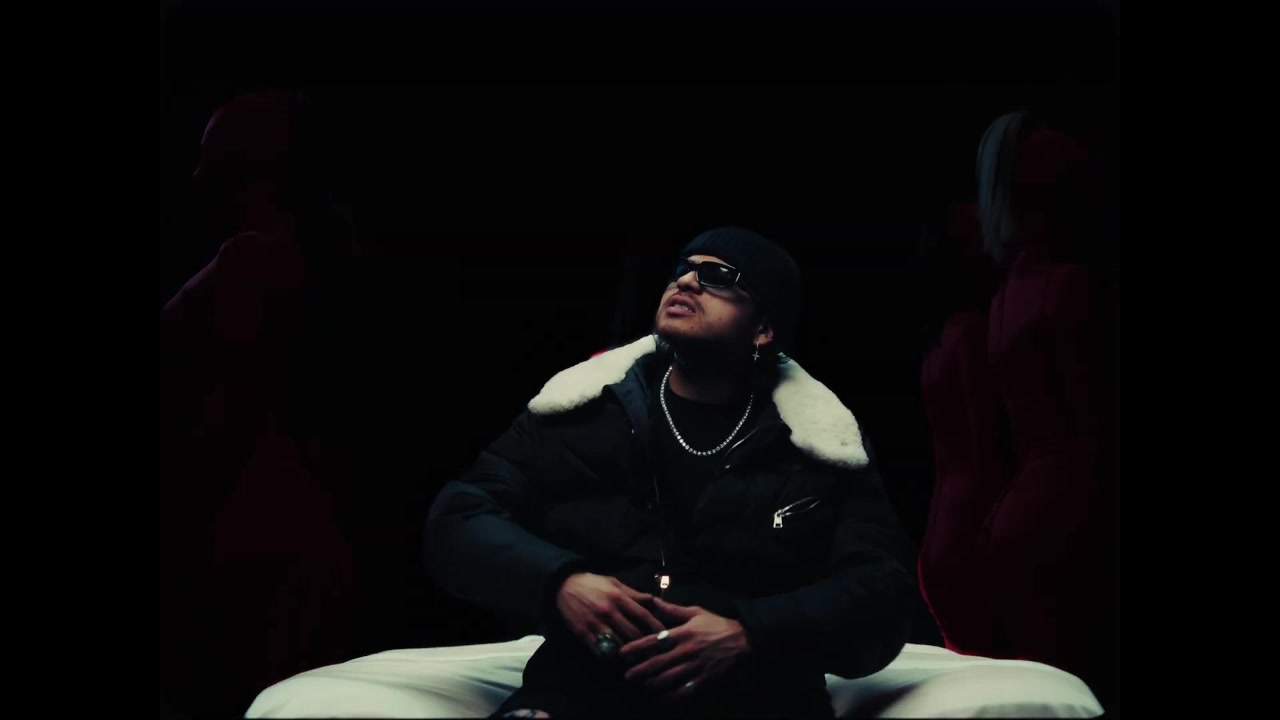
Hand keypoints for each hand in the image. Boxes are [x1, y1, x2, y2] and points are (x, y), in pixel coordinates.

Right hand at [554, 573, 666, 655]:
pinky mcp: (583, 633)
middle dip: (645, 645)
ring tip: (637, 660)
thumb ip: (633, 593)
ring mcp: (595, 623)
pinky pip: (599, 650)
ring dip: (628, 654)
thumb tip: (652, 600)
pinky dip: (610, 657)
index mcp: (618, 597)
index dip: (655, 627)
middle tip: (654, 652)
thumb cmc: (593, 583)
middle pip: (632, 633)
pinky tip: (617, 661)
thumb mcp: (614, 583)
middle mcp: (608, 611)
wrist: (564, 585)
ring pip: (617, 645)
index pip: (642, 615)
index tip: (665, 636)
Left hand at [619, 597, 752, 700]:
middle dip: (640, 670)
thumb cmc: (716, 624)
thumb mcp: (695, 612)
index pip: (654, 641)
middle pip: (658, 663)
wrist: (743, 639)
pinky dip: (671, 695)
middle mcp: (687, 650)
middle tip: (627, 675)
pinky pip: (684, 689)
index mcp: (683, 633)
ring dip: (652, 683)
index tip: (623, 653)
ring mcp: (695, 666)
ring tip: (642, 685)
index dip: (636, 648)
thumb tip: (651, 600)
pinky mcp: (704, 678)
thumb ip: (672, 609)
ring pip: (669, 678)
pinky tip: (662, 698)